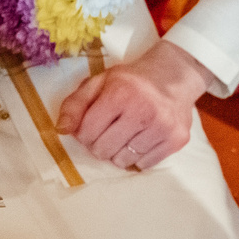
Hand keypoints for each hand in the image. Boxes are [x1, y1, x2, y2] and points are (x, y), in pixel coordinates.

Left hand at [55, 39, 215, 170]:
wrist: (175, 74)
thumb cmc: (132, 80)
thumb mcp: (100, 82)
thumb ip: (75, 104)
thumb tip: (61, 130)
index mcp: (120, 94)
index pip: (87, 132)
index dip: (84, 133)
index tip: (91, 126)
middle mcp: (143, 110)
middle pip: (103, 150)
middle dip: (99, 145)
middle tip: (108, 133)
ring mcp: (162, 127)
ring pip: (124, 161)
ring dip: (118, 153)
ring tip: (125, 136)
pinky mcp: (176, 139)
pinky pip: (145, 165)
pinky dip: (138, 157)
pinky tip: (141, 140)